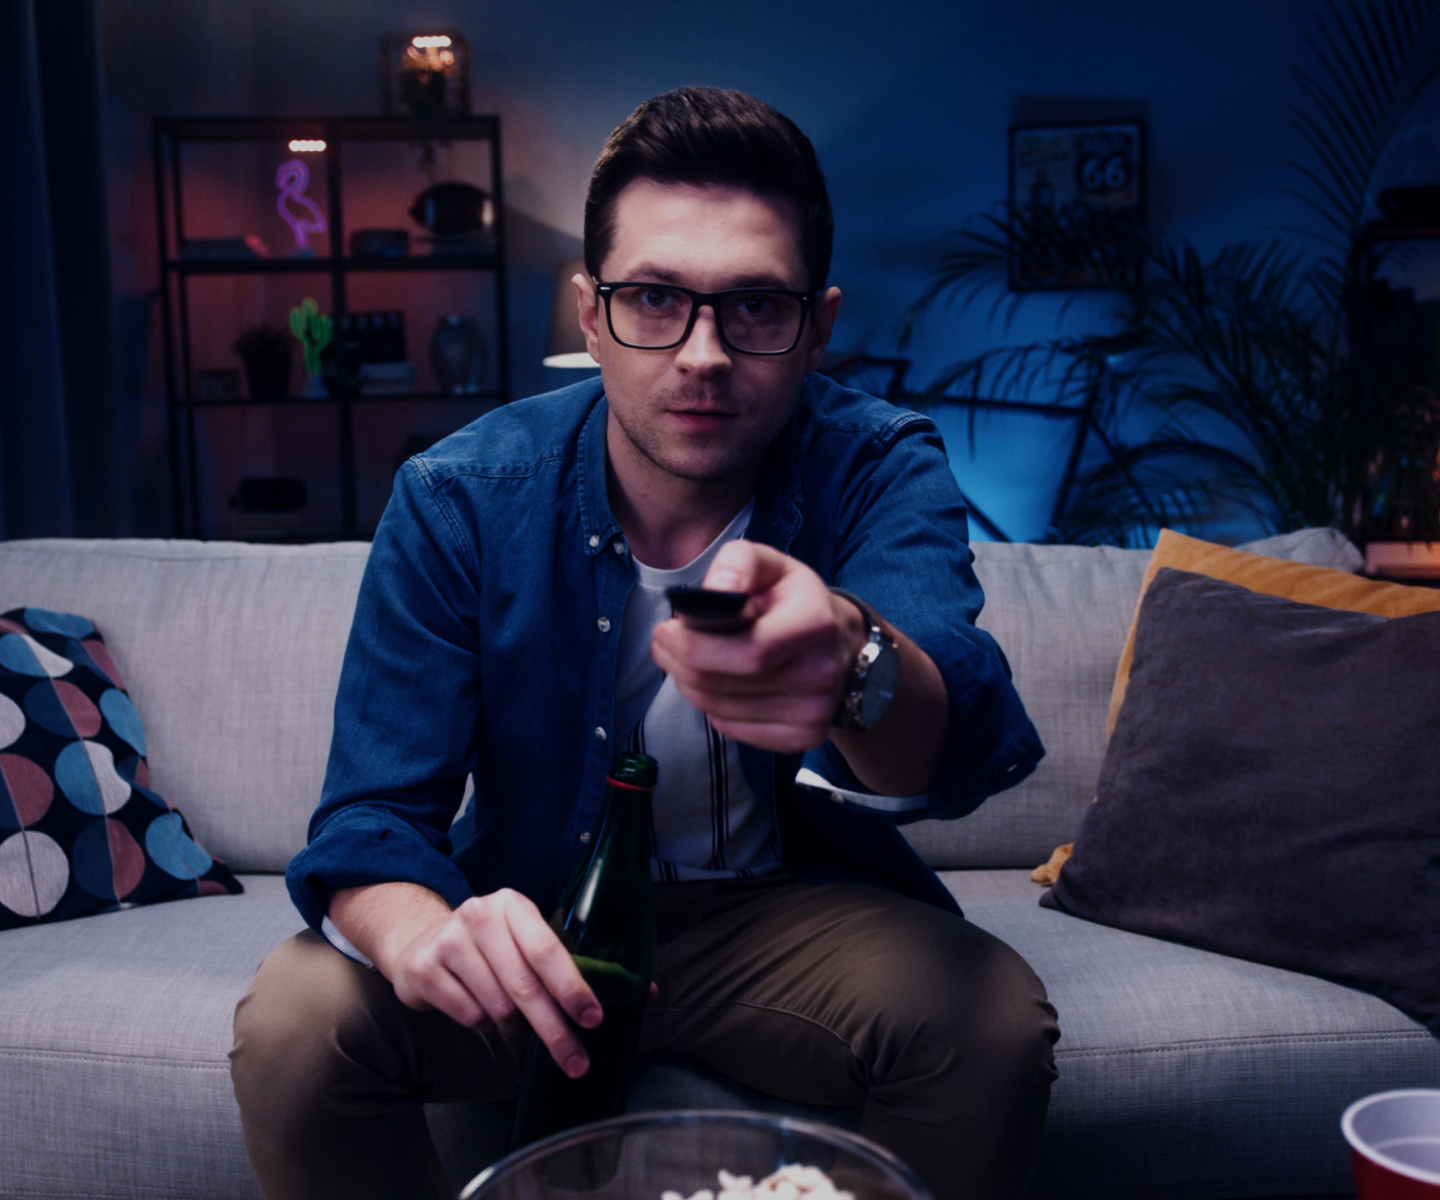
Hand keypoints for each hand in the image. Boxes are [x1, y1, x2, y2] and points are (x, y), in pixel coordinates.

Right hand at [367, 886, 601, 1077]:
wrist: (421, 942)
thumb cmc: (485, 946)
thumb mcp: (517, 938)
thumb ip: (546, 963)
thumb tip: (585, 1010)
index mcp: (511, 904)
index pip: (547, 951)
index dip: (571, 989)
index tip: (593, 1020)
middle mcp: (479, 916)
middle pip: (525, 986)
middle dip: (554, 1029)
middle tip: (575, 1063)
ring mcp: (448, 941)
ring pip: (499, 1007)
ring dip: (516, 1026)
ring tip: (516, 1021)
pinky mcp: (425, 969)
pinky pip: (471, 1017)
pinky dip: (487, 1026)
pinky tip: (484, 1012)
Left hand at [650, 541, 865, 752]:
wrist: (841, 644)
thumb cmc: (793, 600)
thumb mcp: (770, 565)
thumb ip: (739, 564)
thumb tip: (715, 590)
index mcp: (816, 623)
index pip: (748, 651)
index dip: (695, 646)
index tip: (665, 631)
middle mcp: (821, 673)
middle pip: (724, 684)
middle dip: (679, 664)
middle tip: (663, 645)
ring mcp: (815, 712)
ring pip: (720, 709)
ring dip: (690, 685)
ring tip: (687, 660)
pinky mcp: (803, 737)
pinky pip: (732, 729)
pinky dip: (712, 707)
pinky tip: (718, 684)